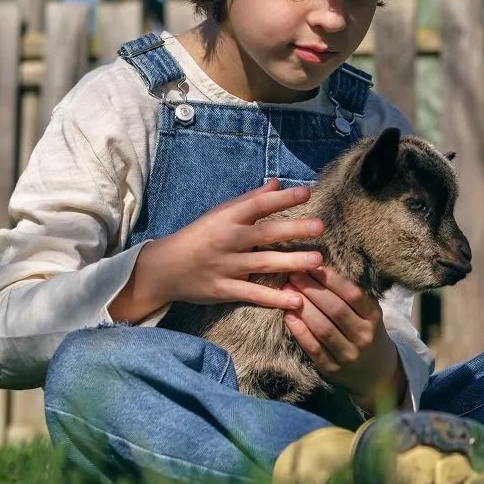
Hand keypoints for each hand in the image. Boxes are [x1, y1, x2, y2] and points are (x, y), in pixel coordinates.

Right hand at [109, 179, 324, 322]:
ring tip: (317, 260)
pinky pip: (253, 294)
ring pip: (263, 263)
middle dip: (293, 229)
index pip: (257, 204)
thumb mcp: (220, 214)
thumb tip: (277, 182)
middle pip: (264, 233)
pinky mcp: (225, 290)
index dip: (282, 198)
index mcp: (227, 218)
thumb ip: (250, 200)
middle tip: (320, 226)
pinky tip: (297, 300)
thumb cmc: (198, 236)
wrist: (164, 269)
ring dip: (292, 262)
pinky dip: (275, 299)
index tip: (306, 192)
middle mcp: (228, 240)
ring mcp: (226, 266)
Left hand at [283, 266, 405, 411]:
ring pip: (324, 329)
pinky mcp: (332, 370)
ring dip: (304, 309)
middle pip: (336, 310)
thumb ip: (351, 297)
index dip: (332, 279)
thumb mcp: (369, 315)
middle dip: (312, 290)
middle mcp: (364, 336)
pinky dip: (300, 331)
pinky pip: (314, 348)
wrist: (377, 376)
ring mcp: (349, 355)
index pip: (353, 295)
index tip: (313, 265)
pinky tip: (289, 316)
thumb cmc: (367, 335)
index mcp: (374, 318)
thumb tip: (319, 270)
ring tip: (287, 292)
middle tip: (294, 275)